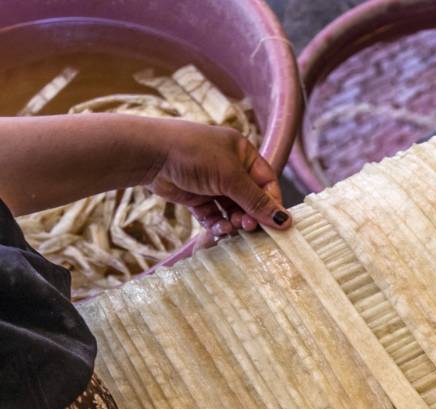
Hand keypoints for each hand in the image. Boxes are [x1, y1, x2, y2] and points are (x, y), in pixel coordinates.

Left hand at [143, 120, 290, 239]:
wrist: (150, 154)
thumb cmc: (194, 154)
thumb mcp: (231, 177)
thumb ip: (256, 201)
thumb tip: (285, 220)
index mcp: (242, 153)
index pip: (266, 182)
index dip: (272, 203)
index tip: (276, 224)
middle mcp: (229, 167)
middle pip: (249, 199)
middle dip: (250, 215)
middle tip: (247, 227)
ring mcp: (211, 182)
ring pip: (231, 209)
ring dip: (233, 221)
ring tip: (231, 227)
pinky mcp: (196, 196)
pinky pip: (213, 214)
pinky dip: (217, 223)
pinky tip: (217, 228)